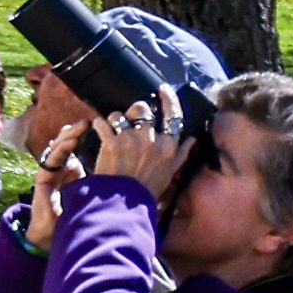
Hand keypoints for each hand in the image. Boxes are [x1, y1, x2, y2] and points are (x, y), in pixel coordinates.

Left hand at [74, 87, 192, 190]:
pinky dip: (99, 125)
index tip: (162, 89)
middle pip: (142, 109)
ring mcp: (131, 140)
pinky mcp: (111, 143)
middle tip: (129, 120)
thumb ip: (182, 153)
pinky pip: (102, 123)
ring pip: (120, 115)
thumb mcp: (172, 172)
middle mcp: (152, 139)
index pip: (173, 115)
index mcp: (169, 146)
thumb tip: (193, 138)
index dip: (168, 99)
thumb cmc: (148, 188)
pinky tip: (100, 131)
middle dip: (134, 111)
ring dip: (115, 120)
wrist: (124, 203)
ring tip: (113, 130)